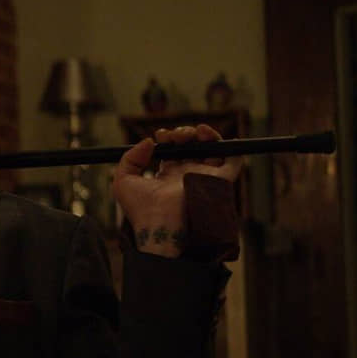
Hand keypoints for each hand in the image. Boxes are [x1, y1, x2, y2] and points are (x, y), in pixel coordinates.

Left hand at [112, 124, 240, 257]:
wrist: (159, 225)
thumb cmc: (140, 209)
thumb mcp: (123, 181)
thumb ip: (129, 158)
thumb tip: (148, 141)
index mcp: (168, 176)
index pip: (173, 150)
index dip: (168, 138)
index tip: (160, 136)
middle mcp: (188, 175)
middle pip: (193, 146)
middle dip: (184, 133)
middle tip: (175, 136)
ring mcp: (204, 178)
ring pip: (212, 149)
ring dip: (205, 134)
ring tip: (194, 132)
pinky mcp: (218, 181)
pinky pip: (233, 162)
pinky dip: (232, 148)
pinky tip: (215, 137)